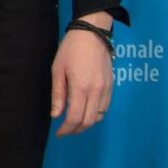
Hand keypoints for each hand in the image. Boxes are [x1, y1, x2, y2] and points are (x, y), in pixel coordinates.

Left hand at [51, 11, 113, 135]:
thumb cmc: (71, 49)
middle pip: (89, 121)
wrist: (93, 34)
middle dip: (76, 130)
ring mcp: (106, 90)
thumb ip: (58, 94)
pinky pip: (104, 108)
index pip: (75, 117)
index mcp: (81, 87)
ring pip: (98, 116)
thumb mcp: (58, 69)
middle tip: (65, 131)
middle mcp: (97, 91)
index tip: (59, 133)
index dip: (67, 129)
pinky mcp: (111, 86)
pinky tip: (85, 111)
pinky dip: (95, 114)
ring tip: (73, 123)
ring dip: (86, 124)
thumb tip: (56, 115)